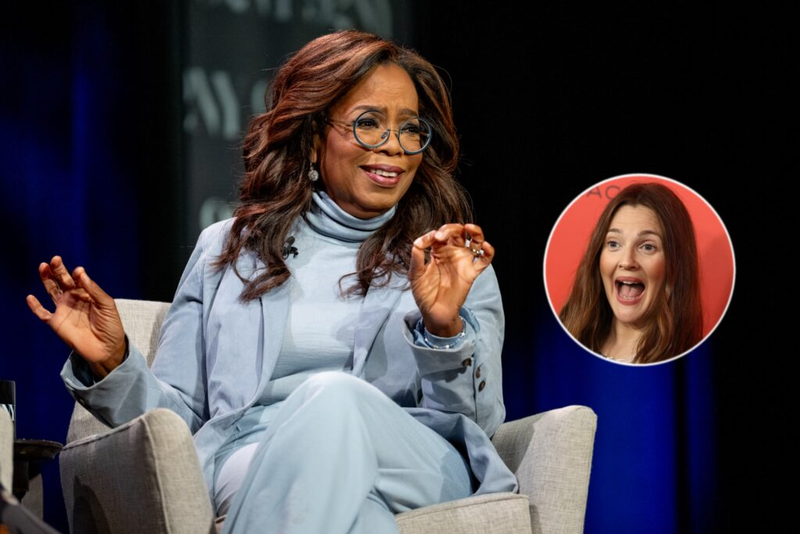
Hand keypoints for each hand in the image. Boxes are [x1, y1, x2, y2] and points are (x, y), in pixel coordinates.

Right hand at [27, 256, 125, 377]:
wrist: (107, 348)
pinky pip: (43, 314)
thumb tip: (80, 273)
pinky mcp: (57, 323)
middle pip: (63, 281)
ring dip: (47, 280)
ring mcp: (64, 310)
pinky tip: (30, 297)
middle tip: (55, 259)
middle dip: (58, 270)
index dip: (77, 274)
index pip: (78, 279)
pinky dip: (35, 307)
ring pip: (51, 291)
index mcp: (87, 294)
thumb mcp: (107, 305)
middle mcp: (74, 299)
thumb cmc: (111, 326)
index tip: (78, 271)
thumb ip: (94, 290)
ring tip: (43, 266)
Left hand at [409, 223, 494, 336]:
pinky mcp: (471, 273)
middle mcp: (452, 253)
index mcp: (437, 251)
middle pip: (458, 232)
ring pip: (475, 240)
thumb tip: (419, 241)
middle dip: (450, 229)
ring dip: (475, 231)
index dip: (434, 233)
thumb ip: (417, 256)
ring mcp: (463, 262)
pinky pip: (484, 260)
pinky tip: (485, 246)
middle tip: (441, 236)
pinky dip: (488, 251)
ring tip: (469, 227)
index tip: (426, 242)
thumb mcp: (415, 273)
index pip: (439, 234)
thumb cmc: (424, 293)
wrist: (433, 312)